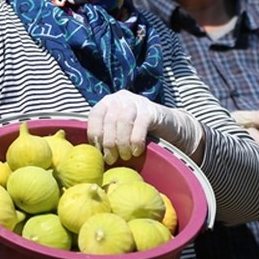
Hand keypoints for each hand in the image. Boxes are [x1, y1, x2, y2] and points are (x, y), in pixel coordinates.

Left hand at [88, 90, 202, 163]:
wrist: (168, 126)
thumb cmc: (137, 132)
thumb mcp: (118, 130)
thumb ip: (106, 135)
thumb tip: (91, 155)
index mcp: (108, 102)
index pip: (94, 115)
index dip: (94, 135)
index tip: (99, 151)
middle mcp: (120, 98)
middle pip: (109, 120)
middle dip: (109, 143)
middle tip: (112, 159)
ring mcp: (137, 102)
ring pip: (123, 122)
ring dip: (122, 143)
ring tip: (125, 156)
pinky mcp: (151, 110)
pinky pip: (140, 126)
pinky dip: (136, 141)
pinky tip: (137, 151)